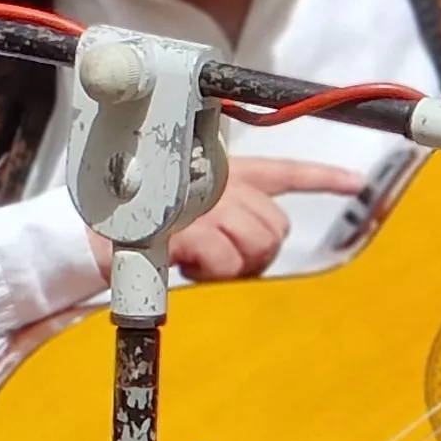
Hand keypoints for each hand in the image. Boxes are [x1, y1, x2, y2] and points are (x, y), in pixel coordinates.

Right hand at [102, 156, 366, 282]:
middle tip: (219, 256)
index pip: (284, 171)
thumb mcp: (185, 208)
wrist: (86, 230)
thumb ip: (223, 212)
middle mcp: (221, 180)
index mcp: (224, 170)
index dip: (323, 178)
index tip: (353, 182)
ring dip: (233, 263)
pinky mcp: (191, 227)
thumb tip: (255, 243)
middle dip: (256, 250)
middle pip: (276, 225)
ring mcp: (207, 203)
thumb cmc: (134, 221)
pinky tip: (187, 264)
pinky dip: (210, 270)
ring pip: (258, 243)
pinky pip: (226, 259)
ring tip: (199, 259)